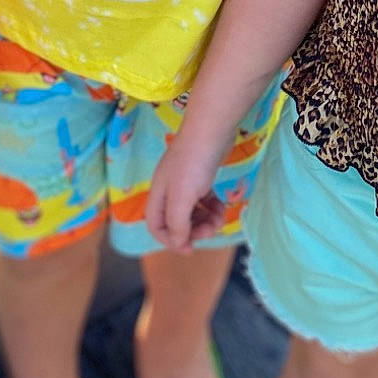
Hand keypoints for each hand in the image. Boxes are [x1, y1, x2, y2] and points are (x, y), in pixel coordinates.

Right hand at [146, 135, 228, 251]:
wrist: (212, 129)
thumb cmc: (194, 163)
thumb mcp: (182, 198)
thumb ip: (177, 223)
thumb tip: (179, 244)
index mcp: (159, 194)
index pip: (156, 226)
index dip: (171, 240)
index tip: (191, 248)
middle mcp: (169, 189)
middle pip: (176, 221)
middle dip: (194, 230)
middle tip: (211, 230)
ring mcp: (185, 182)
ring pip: (193, 212)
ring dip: (206, 220)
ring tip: (220, 218)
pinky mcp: (202, 176)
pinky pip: (204, 200)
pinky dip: (213, 207)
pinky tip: (222, 206)